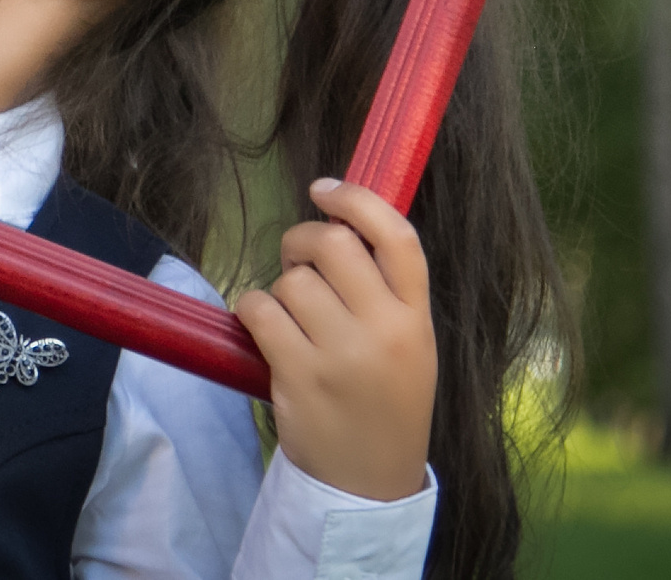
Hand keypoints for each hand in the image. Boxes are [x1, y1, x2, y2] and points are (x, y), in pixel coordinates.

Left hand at [233, 177, 435, 501]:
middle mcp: (385, 331)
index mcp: (417, 318)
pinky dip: (253, 311)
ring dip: (280, 288)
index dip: (357, 199)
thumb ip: (384, 289)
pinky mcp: (298, 376)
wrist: (369, 482)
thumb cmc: (385, 400)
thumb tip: (338, 220)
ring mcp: (341, 355)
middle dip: (304, 240)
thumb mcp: (409, 344)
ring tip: (293, 317)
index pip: (397, 236)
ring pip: (292, 280)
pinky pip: (259, 310)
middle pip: (334, 244)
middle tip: (300, 263)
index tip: (324, 188)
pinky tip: (268, 332)